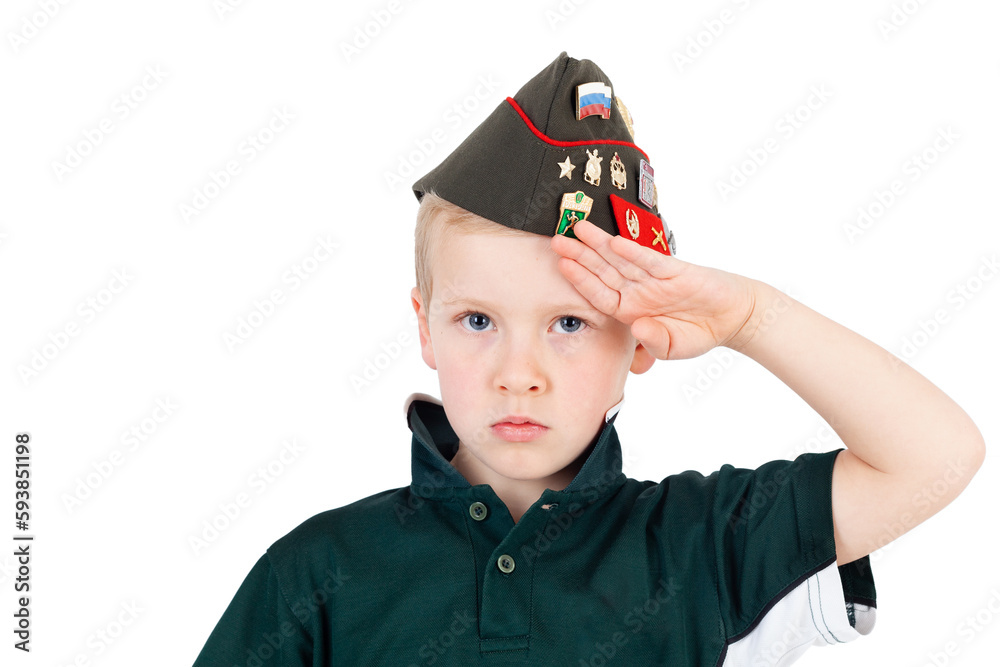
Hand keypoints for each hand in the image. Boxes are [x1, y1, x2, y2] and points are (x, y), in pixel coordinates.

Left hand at [549, 219, 759, 360]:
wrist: (733, 317)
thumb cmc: (698, 332)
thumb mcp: (671, 347)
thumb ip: (653, 340)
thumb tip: (636, 328)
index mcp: (632, 310)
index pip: (599, 294)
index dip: (580, 280)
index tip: (562, 266)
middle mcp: (639, 291)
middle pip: (604, 270)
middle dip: (580, 255)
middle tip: (557, 239)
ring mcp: (655, 279)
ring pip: (622, 259)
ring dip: (600, 244)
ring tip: (579, 228)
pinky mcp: (675, 270)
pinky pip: (650, 260)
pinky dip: (634, 251)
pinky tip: (616, 241)